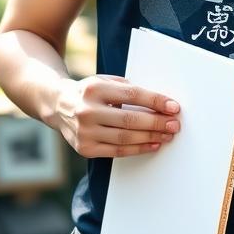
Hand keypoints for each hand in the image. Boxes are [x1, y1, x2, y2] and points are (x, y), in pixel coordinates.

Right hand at [53, 75, 179, 157]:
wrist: (59, 105)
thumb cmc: (90, 92)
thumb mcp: (105, 82)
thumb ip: (129, 90)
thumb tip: (160, 103)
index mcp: (94, 89)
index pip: (132, 95)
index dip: (155, 101)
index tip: (173, 107)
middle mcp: (87, 111)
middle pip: (130, 119)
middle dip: (157, 123)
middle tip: (174, 124)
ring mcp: (84, 132)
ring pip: (125, 138)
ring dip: (151, 137)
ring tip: (167, 135)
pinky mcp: (85, 148)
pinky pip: (117, 151)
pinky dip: (138, 149)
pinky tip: (153, 144)